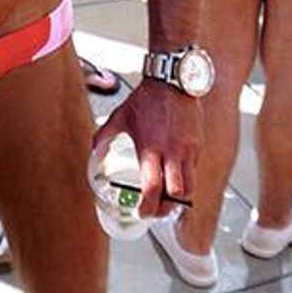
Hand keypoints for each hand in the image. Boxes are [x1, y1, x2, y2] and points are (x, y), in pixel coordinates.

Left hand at [91, 79, 202, 217]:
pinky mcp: (198, 145)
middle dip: (166, 208)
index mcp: (150, 148)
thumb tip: (93, 151)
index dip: (148, 206)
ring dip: (178, 198)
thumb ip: (104, 136)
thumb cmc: (146, 98)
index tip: (142, 212)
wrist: (173, 80)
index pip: (152, 188)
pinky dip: (185, 179)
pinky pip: (195, 171)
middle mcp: (172, 152)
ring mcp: (188, 150)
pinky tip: (175, 177)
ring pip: (190, 187)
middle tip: (156, 211)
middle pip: (175, 194)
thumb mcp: (120, 116)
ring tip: (167, 199)